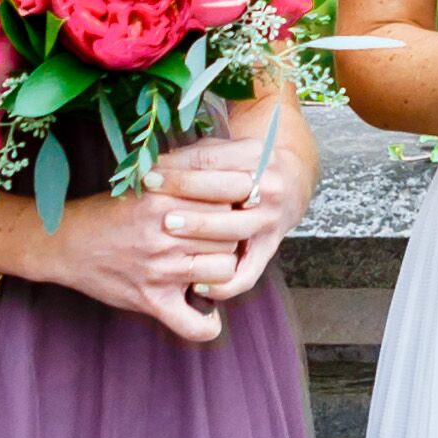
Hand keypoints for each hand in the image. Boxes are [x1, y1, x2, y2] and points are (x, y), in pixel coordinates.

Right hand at [8, 177, 248, 342]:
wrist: (65, 242)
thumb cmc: (109, 211)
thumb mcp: (145, 185)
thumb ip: (183, 180)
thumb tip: (230, 176)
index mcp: (166, 197)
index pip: (226, 199)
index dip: (232, 205)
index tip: (229, 210)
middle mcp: (166, 233)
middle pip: (230, 234)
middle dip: (230, 237)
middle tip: (218, 240)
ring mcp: (160, 269)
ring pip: (222, 271)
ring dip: (222, 272)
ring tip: (211, 268)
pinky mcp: (150, 300)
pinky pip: (191, 324)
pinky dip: (206, 326)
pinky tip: (208, 317)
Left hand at [144, 123, 311, 309]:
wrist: (289, 185)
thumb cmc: (242, 168)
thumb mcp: (226, 151)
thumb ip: (194, 155)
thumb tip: (155, 163)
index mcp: (256, 155)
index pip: (211, 159)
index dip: (177, 169)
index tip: (148, 176)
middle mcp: (270, 187)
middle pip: (225, 189)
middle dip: (186, 192)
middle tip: (153, 199)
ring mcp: (270, 221)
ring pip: (234, 229)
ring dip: (199, 227)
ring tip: (168, 227)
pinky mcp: (269, 250)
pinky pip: (247, 274)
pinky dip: (223, 284)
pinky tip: (195, 286)